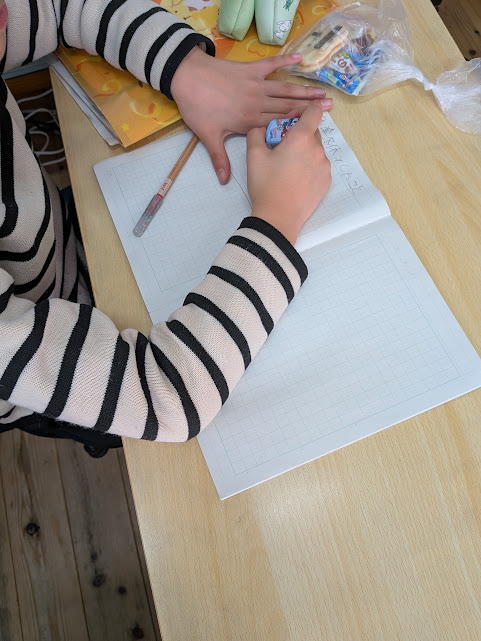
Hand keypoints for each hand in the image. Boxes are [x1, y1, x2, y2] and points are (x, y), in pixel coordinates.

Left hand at [170, 47, 331, 183]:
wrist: (186, 77)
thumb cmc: (197, 108)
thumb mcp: (208, 136)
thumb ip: (220, 159)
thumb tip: (224, 181)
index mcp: (249, 120)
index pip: (278, 125)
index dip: (298, 125)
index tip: (316, 127)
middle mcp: (257, 102)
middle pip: (287, 107)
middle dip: (309, 108)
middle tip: (329, 108)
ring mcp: (254, 84)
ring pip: (284, 89)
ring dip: (303, 91)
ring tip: (322, 92)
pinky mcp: (249, 69)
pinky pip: (270, 64)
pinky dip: (284, 61)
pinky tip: (299, 60)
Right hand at [246, 105, 330, 245]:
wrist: (278, 217)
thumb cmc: (266, 186)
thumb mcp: (253, 156)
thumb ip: (256, 133)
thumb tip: (261, 128)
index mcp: (301, 138)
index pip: (314, 111)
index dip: (302, 112)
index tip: (290, 122)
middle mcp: (318, 149)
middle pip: (313, 132)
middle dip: (299, 135)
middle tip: (282, 149)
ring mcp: (324, 167)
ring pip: (316, 150)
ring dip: (304, 152)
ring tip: (288, 168)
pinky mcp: (326, 182)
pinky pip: (319, 167)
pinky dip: (310, 167)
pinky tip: (296, 179)